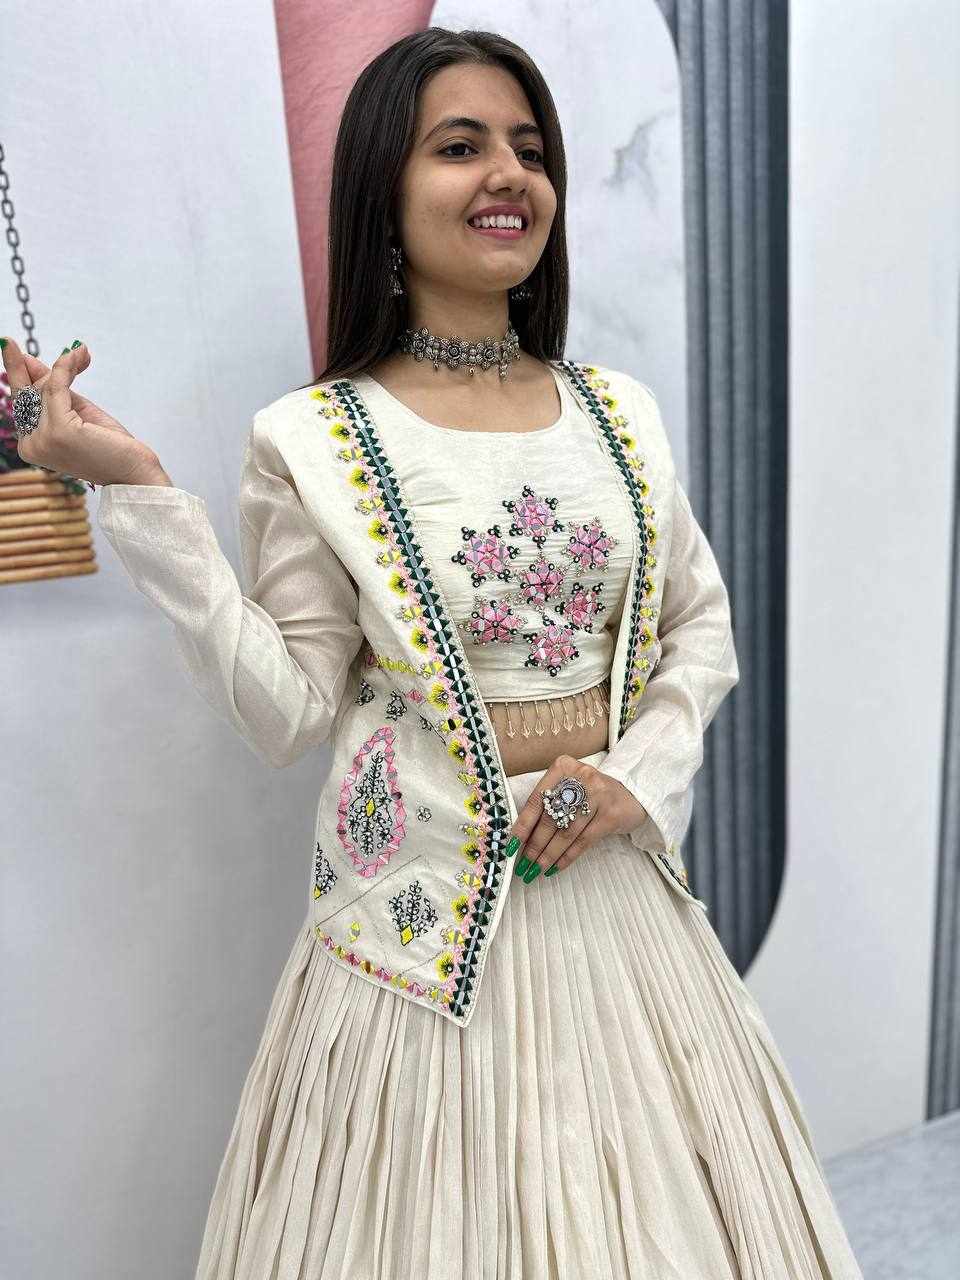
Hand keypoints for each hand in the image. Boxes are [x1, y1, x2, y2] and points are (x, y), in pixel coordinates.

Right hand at [1, 336, 166, 486]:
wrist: (134, 472)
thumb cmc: (110, 446)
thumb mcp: (77, 415)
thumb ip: (55, 393)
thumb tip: (30, 362)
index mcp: (32, 446)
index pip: (22, 403)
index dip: (19, 373)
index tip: (10, 345)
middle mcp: (30, 445)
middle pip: (30, 393)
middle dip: (47, 370)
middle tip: (68, 350)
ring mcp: (42, 440)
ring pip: (45, 388)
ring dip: (65, 365)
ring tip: (82, 353)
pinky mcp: (58, 431)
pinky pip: (57, 387)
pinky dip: (67, 367)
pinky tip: (79, 356)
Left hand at [507, 753, 647, 880]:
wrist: (632, 795)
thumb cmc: (591, 795)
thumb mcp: (569, 791)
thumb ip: (548, 806)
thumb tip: (521, 838)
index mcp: (563, 767)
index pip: (537, 800)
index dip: (522, 825)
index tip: (512, 846)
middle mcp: (580, 777)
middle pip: (550, 818)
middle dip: (535, 845)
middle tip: (524, 864)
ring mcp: (598, 794)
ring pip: (566, 832)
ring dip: (549, 855)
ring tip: (537, 869)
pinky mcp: (611, 814)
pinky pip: (583, 840)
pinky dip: (567, 857)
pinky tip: (556, 867)